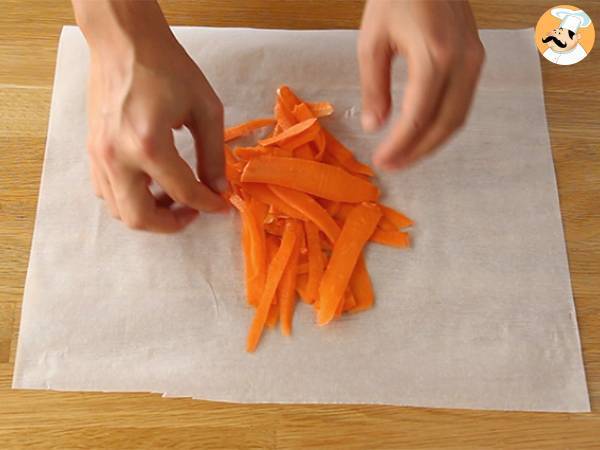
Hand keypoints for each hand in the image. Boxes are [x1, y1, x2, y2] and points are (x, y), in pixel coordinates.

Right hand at [74, 0, 225, 232]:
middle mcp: (117, 157)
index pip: (183, 193)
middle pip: (141, 218)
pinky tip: (151, 183)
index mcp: (149, 145)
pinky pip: (106, 192)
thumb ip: (213, 154)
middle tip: (193, 211)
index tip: (222, 204)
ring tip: (174, 196)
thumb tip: (219, 187)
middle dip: (172, 224)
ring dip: (150, 213)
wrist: (124, 42)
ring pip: (120, 211)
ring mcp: (99, 156)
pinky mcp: (92, 151)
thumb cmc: (167, 67)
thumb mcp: (205, 108)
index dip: (208, 204)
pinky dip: (130, 198)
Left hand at [358, 0, 484, 169]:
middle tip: (393, 165)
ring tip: (405, 155)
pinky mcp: (475, 58)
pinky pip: (463, 103)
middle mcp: (462, 62)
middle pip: (445, 124)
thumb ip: (374, 87)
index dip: (400, 145)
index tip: (382, 161)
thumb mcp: (372, 41)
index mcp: (434, 56)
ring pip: (458, 118)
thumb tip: (374, 127)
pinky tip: (422, 132)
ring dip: (432, 142)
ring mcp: (474, 60)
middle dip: (418, 151)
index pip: (418, 117)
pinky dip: (443, 124)